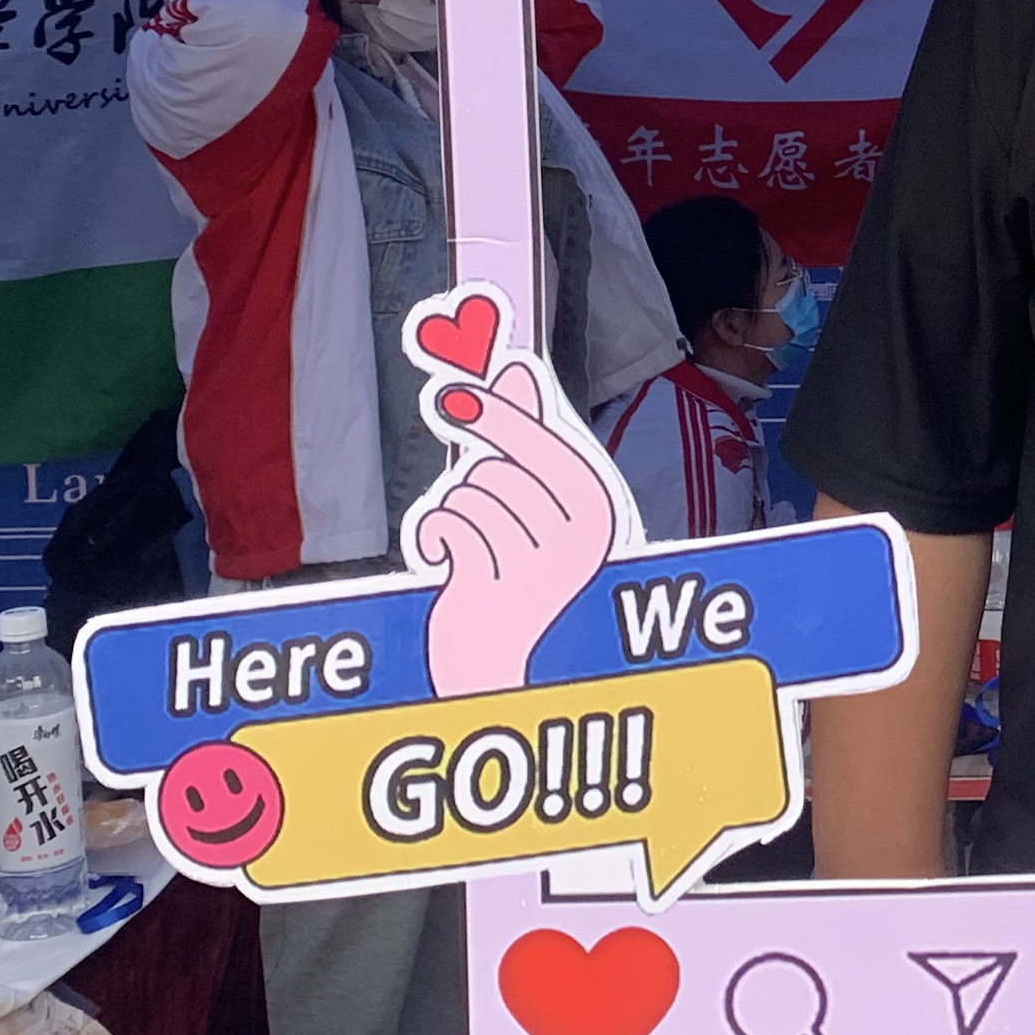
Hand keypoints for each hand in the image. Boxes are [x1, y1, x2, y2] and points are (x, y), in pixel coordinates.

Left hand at [408, 359, 622, 694]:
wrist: (497, 665)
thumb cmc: (513, 577)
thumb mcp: (529, 502)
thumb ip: (526, 434)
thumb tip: (514, 369)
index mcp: (599, 511)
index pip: (549, 444)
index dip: (504, 410)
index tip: (465, 387)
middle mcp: (580, 537)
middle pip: (504, 465)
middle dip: (476, 459)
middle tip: (450, 404)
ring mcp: (541, 566)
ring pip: (473, 493)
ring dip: (457, 509)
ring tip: (472, 540)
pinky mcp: (497, 589)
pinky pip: (451, 522)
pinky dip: (435, 533)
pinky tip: (447, 556)